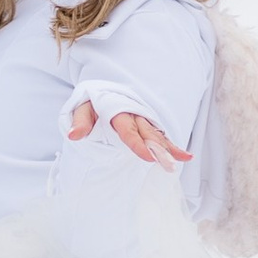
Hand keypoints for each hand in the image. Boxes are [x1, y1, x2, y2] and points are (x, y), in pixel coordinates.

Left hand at [66, 97, 191, 169]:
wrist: (100, 92)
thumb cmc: (90, 103)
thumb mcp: (81, 109)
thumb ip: (80, 121)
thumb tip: (73, 135)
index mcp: (117, 111)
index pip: (128, 131)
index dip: (138, 144)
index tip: (148, 157)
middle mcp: (133, 114)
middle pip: (148, 134)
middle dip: (160, 150)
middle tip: (169, 165)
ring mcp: (142, 119)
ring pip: (157, 135)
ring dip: (169, 148)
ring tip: (182, 160)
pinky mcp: (146, 124)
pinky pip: (160, 135)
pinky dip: (171, 145)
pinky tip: (185, 156)